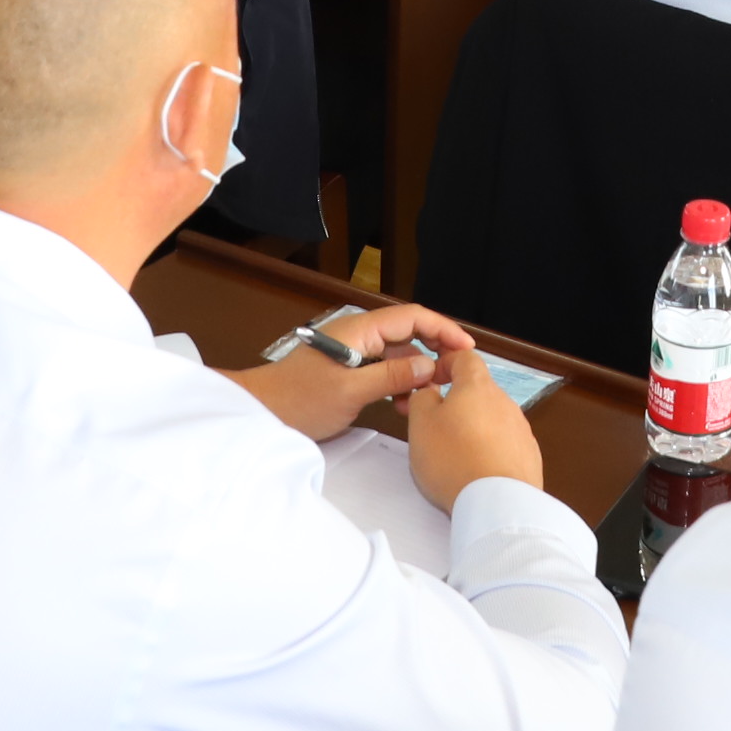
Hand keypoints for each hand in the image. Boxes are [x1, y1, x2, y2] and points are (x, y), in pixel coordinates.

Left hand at [223, 301, 471, 442]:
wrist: (263, 413)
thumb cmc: (301, 399)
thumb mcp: (350, 390)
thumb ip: (392, 376)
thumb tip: (431, 366)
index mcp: (360, 330)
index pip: (412, 317)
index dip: (443, 329)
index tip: (466, 348)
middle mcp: (360, 335)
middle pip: (409, 333)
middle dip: (436, 350)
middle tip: (457, 375)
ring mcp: (355, 353)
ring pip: (399, 354)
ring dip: (418, 372)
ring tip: (431, 396)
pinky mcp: (350, 371)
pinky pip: (385, 369)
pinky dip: (401, 382)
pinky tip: (405, 403)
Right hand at [404, 345, 545, 510]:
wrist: (498, 503)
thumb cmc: (455, 459)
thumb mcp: (420, 423)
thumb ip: (421, 398)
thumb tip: (429, 392)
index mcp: (478, 387)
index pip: (465, 357)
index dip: (446, 363)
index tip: (433, 379)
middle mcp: (505, 403)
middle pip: (479, 392)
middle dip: (458, 404)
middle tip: (435, 426)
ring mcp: (520, 430)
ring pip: (492, 420)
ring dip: (474, 430)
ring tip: (454, 456)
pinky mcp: (529, 457)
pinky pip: (505, 446)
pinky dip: (490, 452)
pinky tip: (476, 471)